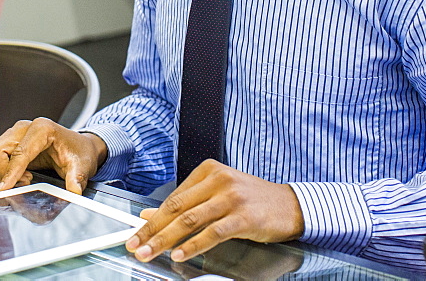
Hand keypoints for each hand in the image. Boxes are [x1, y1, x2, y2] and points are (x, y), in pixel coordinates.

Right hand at [0, 117, 106, 193]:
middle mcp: (24, 127)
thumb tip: (74, 192)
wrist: (80, 147)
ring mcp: (14, 134)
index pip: (18, 153)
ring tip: (23, 179)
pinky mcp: (9, 142)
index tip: (4, 190)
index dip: (9, 173)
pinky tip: (17, 176)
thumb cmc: (80, 153)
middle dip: (4, 174)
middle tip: (25, 183)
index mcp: (42, 128)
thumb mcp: (82, 166)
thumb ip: (76, 178)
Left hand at [125, 159, 303, 262]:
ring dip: (166, 239)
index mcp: (209, 171)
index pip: (173, 198)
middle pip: (177, 208)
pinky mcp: (244, 216)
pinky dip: (193, 245)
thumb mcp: (217, 195)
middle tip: (135, 244)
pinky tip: (180, 254)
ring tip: (150, 251)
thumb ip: (187, 204)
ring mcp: (231, 197)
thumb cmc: (253, 200)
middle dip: (152, 229)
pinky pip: (212, 233)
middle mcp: (219, 180)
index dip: (152, 218)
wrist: (290, 206)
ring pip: (190, 220)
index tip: (136, 232)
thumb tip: (152, 217)